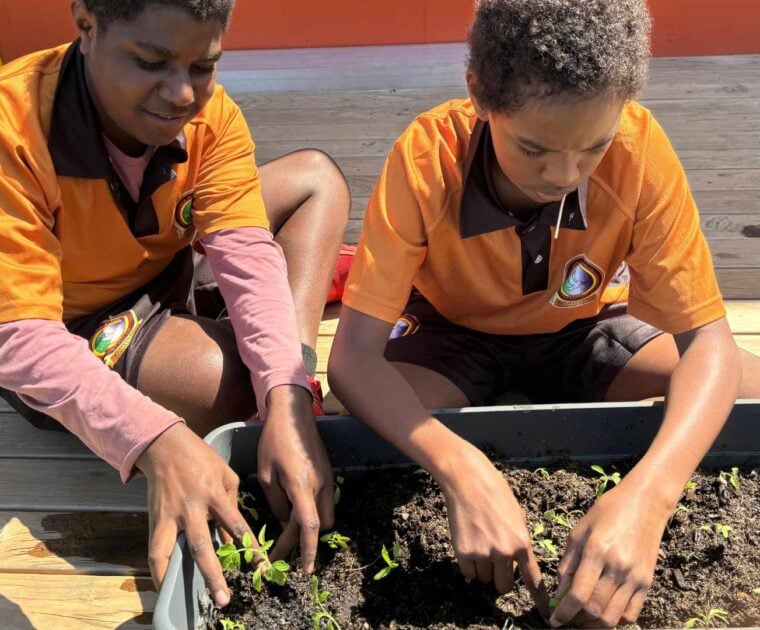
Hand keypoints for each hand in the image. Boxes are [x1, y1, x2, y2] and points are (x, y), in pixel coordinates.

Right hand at [136, 423, 251, 606]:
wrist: (165, 446)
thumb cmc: (201, 458)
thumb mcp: (226, 474)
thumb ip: (231, 505)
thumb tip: (231, 539)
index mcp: (215, 494)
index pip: (237, 526)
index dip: (250, 547)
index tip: (261, 566)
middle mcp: (192, 508)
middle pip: (203, 546)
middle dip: (213, 574)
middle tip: (223, 598)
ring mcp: (171, 515)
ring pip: (171, 551)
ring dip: (178, 577)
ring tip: (186, 599)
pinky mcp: (155, 518)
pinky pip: (154, 549)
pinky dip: (158, 569)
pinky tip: (163, 585)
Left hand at [256, 384, 334, 571]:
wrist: (293, 415)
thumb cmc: (274, 441)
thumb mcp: (265, 474)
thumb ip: (275, 503)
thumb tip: (282, 524)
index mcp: (301, 486)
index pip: (309, 527)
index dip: (306, 551)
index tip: (303, 569)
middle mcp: (320, 486)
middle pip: (318, 526)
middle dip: (301, 543)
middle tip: (279, 551)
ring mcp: (327, 480)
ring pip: (325, 516)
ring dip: (309, 527)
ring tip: (287, 530)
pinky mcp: (328, 474)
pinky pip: (324, 502)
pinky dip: (312, 512)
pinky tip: (294, 510)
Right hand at [438, 446, 549, 615]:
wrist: (468, 480)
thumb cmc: (495, 493)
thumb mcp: (517, 516)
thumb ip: (519, 541)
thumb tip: (517, 561)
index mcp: (522, 543)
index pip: (532, 579)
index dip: (539, 599)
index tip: (546, 614)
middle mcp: (504, 552)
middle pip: (504, 586)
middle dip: (500, 578)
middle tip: (495, 561)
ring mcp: (483, 553)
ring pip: (484, 578)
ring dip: (483, 568)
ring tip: (480, 542)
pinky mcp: (464, 552)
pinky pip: (469, 573)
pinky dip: (469, 564)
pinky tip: (469, 543)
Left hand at [550, 483, 669, 627]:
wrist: (645, 503)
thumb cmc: (607, 512)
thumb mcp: (579, 531)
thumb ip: (568, 564)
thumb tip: (559, 593)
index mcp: (596, 551)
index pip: (578, 595)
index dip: (564, 612)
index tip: (554, 620)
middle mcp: (618, 567)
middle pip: (595, 610)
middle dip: (576, 620)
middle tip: (566, 618)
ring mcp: (635, 577)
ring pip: (613, 618)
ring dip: (594, 624)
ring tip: (582, 618)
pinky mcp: (647, 583)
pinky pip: (631, 615)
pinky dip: (615, 620)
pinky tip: (603, 611)